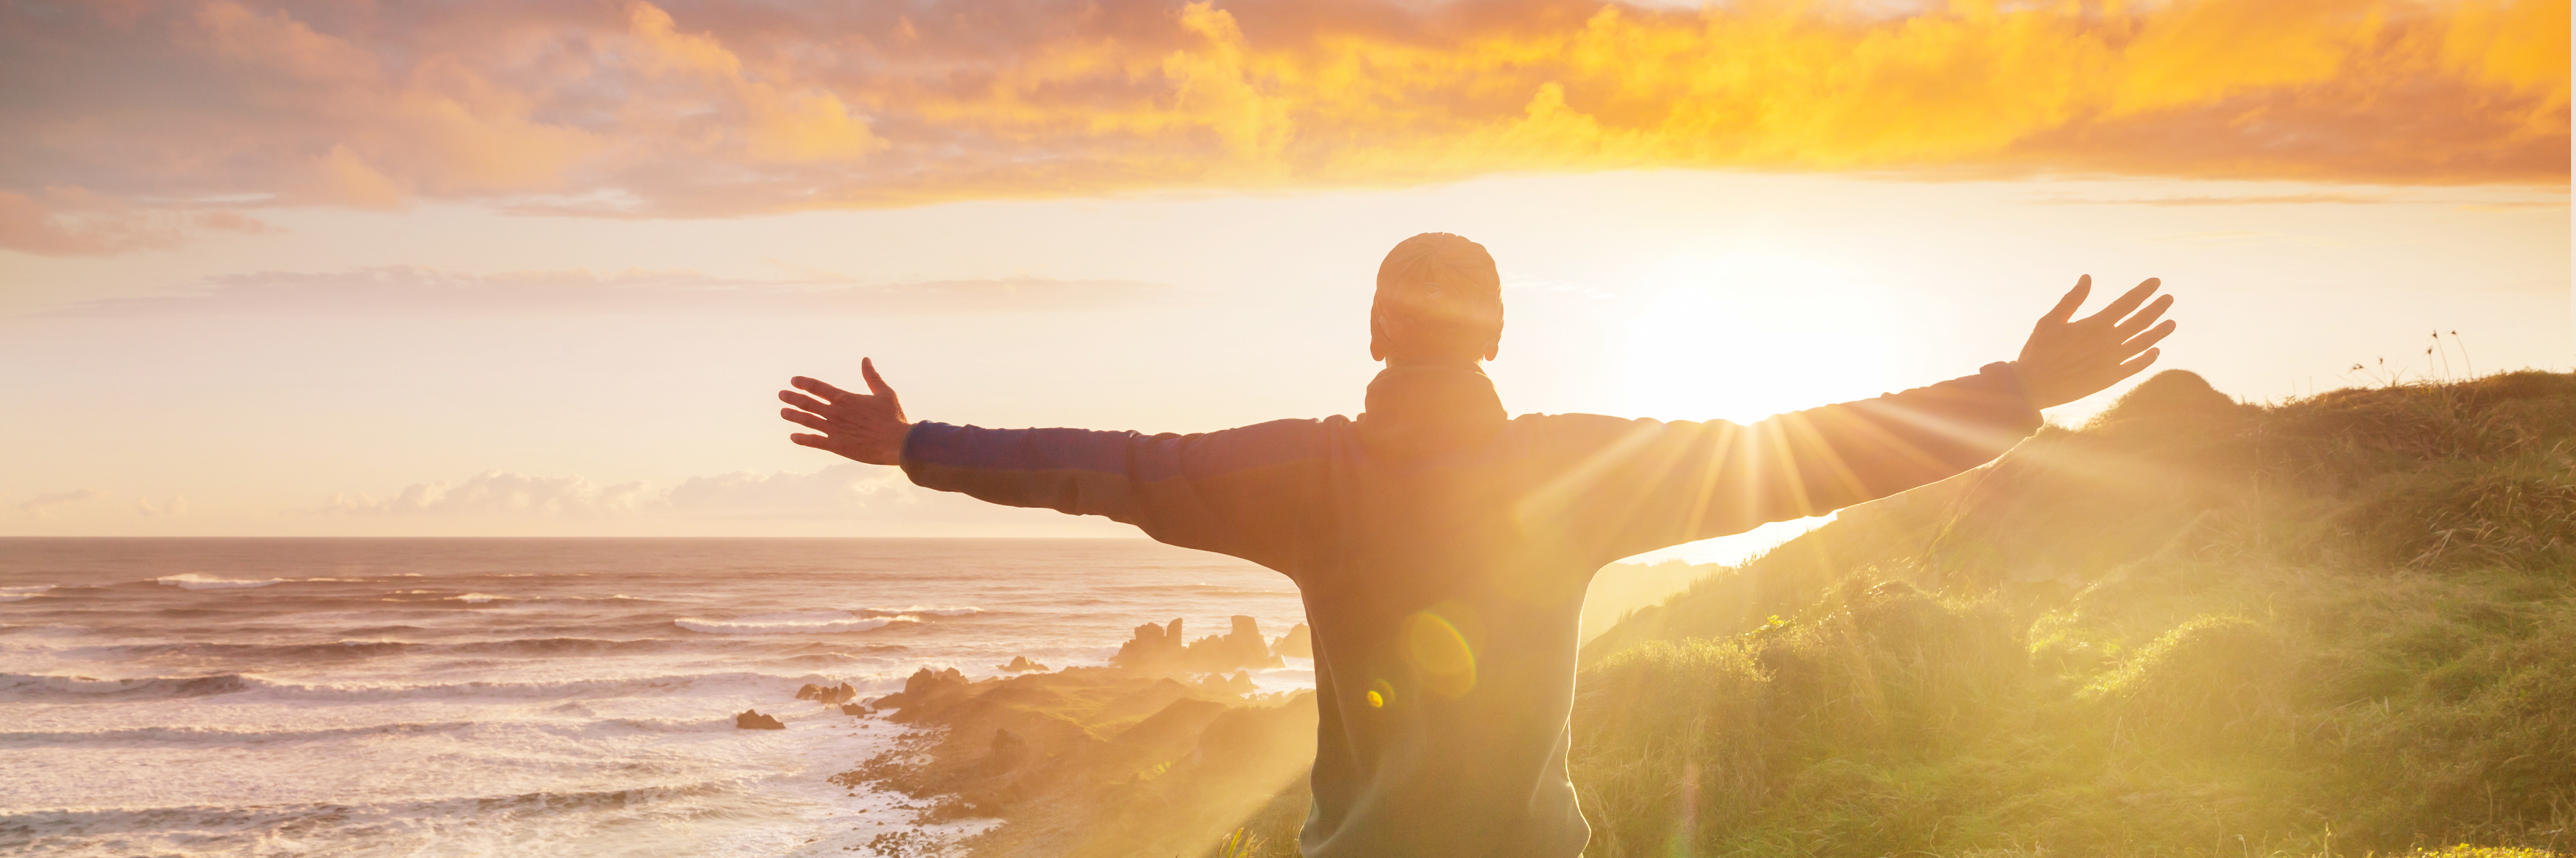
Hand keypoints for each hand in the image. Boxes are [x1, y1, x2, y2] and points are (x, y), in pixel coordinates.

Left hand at [778, 358, 911, 464]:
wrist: (897, 442)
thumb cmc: (893, 417)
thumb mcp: (884, 392)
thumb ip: (872, 376)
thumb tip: (865, 359)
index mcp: (845, 398)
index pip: (818, 387)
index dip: (804, 383)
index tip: (793, 380)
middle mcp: (835, 412)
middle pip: (807, 402)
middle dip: (792, 397)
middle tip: (781, 395)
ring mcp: (834, 429)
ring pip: (806, 420)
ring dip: (792, 415)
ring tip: (782, 412)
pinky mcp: (836, 446)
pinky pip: (814, 441)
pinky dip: (802, 439)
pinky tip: (793, 437)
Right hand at [2013, 275, 2176, 409]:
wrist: (2033, 387)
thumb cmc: (2038, 351)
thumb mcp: (2050, 321)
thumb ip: (2072, 300)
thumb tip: (2087, 278)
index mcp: (2095, 325)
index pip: (2127, 303)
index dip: (2143, 291)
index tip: (2156, 282)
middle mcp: (2109, 342)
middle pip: (2141, 321)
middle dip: (2157, 308)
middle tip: (2169, 299)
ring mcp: (2112, 361)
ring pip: (2143, 343)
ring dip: (2159, 332)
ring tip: (2172, 323)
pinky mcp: (2110, 378)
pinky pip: (2135, 367)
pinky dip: (2147, 359)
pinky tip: (2156, 352)